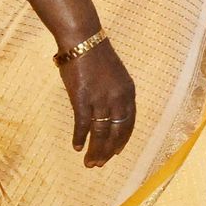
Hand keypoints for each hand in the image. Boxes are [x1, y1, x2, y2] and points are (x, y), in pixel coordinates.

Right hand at [62, 37, 135, 167]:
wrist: (84, 41)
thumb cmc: (97, 57)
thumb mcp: (115, 76)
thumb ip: (115, 95)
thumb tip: (109, 114)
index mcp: (128, 92)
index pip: (128, 123)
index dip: (122, 140)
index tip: (116, 152)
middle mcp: (118, 98)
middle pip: (116, 132)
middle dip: (108, 150)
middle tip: (100, 164)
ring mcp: (101, 99)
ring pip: (101, 132)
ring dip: (95, 150)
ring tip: (90, 163)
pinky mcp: (82, 98)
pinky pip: (83, 123)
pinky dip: (80, 137)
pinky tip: (77, 148)